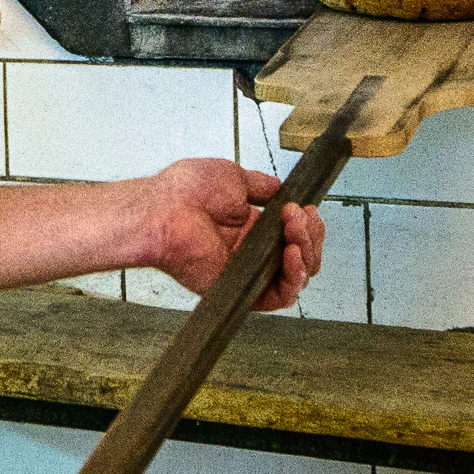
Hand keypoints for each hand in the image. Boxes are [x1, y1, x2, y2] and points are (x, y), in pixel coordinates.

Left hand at [130, 155, 324, 308]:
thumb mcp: (234, 177)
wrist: (163, 209)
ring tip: (295, 230)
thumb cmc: (185, 192)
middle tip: (299, 215)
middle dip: (311, 234)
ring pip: (296, 277)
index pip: (294, 235)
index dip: (308, 224)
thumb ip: (262, 187)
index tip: (306, 208)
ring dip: (307, 252)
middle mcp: (252, 252)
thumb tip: (282, 188)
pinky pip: (279, 296)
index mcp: (250, 228)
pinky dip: (294, 278)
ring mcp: (247, 272)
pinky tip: (292, 254)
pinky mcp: (241, 290)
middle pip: (302, 256)